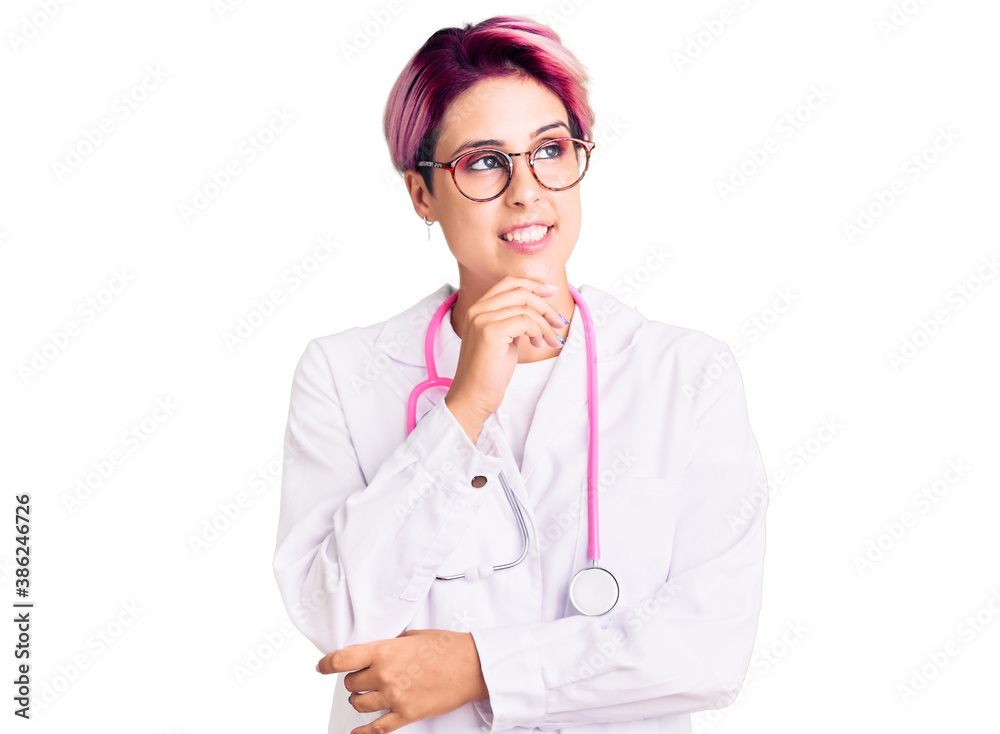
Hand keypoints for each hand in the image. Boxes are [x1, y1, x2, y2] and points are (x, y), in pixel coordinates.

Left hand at [317, 629, 489, 733]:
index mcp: (384, 651)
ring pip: (359, 704)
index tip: (321, 667)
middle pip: (351, 684)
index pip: (342, 660)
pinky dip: (363, 733)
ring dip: (361, 700)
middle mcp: (384, 675)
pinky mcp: (406, 714)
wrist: (471, 666)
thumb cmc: (447, 648)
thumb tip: (377, 654)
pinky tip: (356, 733)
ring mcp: (394, 696)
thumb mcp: (413, 636)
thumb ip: (390, 646)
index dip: (326, 664)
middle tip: (364, 677)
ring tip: (369, 695)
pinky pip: (377, 729)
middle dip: (355, 680)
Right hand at [446, 275, 566, 422]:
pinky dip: (538, 332)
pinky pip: (525, 321)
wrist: (473, 396)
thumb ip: (513, 322)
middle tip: (559, 323)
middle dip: (545, 306)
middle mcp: (477, 310)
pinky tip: (538, 345)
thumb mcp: (503, 339)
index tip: (551, 292)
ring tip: (551, 341)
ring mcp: (482, 320)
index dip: (533, 284)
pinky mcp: (491, 332)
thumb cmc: (489, 372)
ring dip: (545, 324)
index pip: (508, 283)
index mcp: (477, 309)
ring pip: (526, 307)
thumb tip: (539, 312)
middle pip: (520, 292)